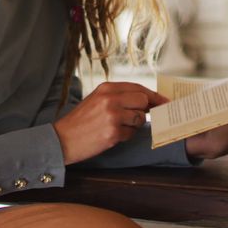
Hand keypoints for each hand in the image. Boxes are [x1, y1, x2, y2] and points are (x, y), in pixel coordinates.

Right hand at [53, 81, 167, 164]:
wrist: (62, 139)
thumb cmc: (81, 121)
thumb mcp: (96, 100)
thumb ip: (118, 97)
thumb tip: (145, 101)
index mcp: (106, 88)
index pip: (138, 88)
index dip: (153, 95)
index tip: (164, 101)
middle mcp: (110, 99)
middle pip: (143, 100)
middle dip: (145, 110)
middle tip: (141, 117)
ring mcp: (112, 116)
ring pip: (139, 118)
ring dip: (134, 125)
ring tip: (118, 127)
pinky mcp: (113, 132)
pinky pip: (132, 133)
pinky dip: (126, 136)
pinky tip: (112, 135)